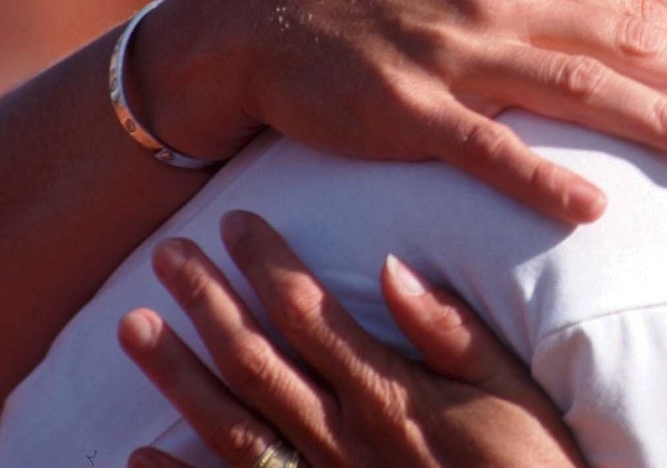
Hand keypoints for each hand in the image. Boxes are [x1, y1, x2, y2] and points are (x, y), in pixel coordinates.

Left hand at [119, 211, 584, 467]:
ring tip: (132, 326)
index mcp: (390, 395)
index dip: (269, 266)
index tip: (238, 223)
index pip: (312, 316)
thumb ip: (453, 333)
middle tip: (167, 254)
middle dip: (207, 303)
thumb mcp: (513, 389)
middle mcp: (343, 438)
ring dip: (178, 374)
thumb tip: (395, 268)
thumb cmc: (533, 461)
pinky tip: (142, 451)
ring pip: (232, 424)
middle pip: (257, 361)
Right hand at [133, 0, 666, 222]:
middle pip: (626, 47)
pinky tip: (590, 207)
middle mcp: (501, 1)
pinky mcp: (407, 107)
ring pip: (572, 89)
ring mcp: (455, 54)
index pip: (641, 16)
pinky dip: (538, 177)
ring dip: (650, 119)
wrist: (266, 6)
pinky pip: (484, 147)